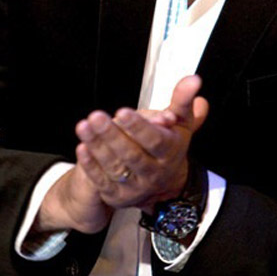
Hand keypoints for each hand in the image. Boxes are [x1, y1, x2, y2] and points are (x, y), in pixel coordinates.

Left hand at [35, 76, 208, 233]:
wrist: (164, 185)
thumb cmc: (170, 145)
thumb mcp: (181, 122)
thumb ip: (183, 100)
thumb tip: (194, 79)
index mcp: (169, 153)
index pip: (155, 141)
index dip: (139, 127)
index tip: (123, 112)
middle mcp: (153, 173)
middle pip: (132, 155)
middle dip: (112, 135)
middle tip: (96, 116)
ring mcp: (135, 187)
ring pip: (114, 167)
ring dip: (97, 146)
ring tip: (84, 126)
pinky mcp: (117, 195)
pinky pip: (101, 181)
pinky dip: (90, 165)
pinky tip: (82, 147)